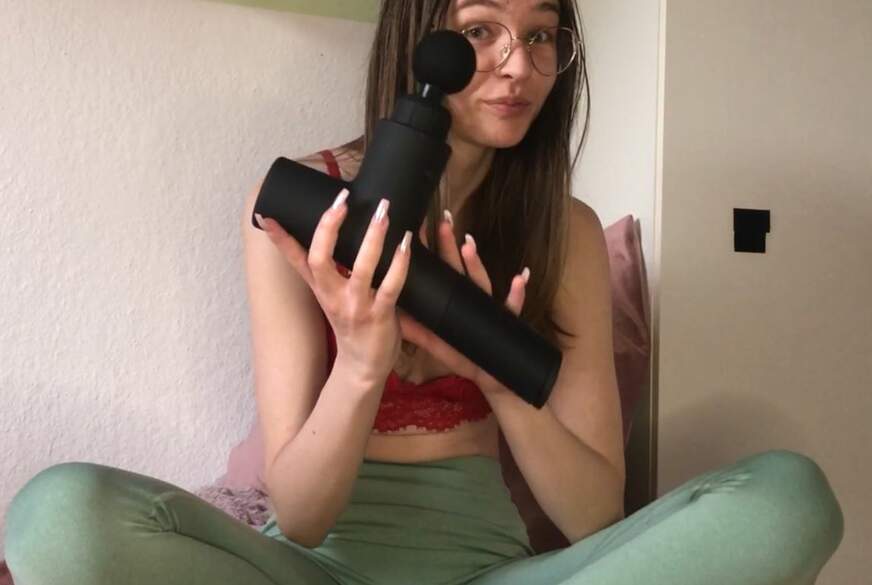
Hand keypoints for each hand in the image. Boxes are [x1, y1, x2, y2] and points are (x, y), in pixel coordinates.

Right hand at [256, 188, 412, 386]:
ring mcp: (356, 306)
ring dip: (372, 239)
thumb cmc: (352, 325)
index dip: (281, 238)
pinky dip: (398, 265)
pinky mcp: (380, 316)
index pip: (295, 259)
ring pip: (360, 269)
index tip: (267, 214)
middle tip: (342, 200)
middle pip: (320, 259)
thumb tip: (328, 237)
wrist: (363, 367)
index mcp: (321, 288)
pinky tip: (405, 244)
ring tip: (381, 213)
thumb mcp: (331, 297)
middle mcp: (333, 296)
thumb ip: (327, 270)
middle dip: (329, 227)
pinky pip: (390, 287)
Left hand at [397, 209, 529, 396]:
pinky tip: (519, 278)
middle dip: (451, 245)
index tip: (422, 225)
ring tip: (467, 244)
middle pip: (460, 267)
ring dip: (476, 263)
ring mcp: (491, 307)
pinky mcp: (506, 322)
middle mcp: (473, 297)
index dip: (434, 249)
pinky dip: (517, 293)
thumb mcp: (436, 342)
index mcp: (456, 298)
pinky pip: (513, 306)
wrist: (492, 379)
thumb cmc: (464, 355)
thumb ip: (416, 328)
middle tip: (441, 221)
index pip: (443, 269)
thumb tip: (392, 313)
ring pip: (482, 281)